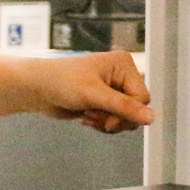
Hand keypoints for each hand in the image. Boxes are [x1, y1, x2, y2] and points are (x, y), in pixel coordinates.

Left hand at [0, 51, 154, 132]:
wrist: (37, 89)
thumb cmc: (61, 82)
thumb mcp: (94, 95)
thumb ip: (123, 107)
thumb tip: (151, 118)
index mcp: (124, 64)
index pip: (143, 97)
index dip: (128, 113)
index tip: (109, 121)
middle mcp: (122, 75)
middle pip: (136, 109)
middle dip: (115, 118)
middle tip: (95, 117)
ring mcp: (113, 89)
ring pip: (126, 118)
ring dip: (107, 122)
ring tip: (88, 116)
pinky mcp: (104, 102)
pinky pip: (115, 121)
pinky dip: (102, 124)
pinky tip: (86, 118)